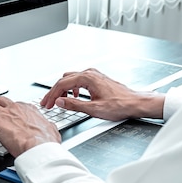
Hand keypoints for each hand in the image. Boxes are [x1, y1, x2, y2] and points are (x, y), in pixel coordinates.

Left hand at [0, 96, 60, 156]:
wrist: (38, 147)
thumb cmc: (45, 141)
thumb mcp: (52, 129)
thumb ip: (48, 126)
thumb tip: (50, 128)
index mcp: (28, 109)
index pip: (16, 104)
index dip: (12, 112)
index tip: (11, 119)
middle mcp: (16, 108)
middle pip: (1, 101)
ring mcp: (5, 114)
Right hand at [40, 68, 164, 120]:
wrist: (135, 103)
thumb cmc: (120, 105)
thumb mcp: (94, 109)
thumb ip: (74, 105)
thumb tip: (59, 102)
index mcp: (87, 78)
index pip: (62, 84)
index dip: (51, 95)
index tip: (46, 104)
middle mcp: (90, 73)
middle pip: (64, 80)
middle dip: (55, 92)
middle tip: (48, 103)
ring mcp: (94, 75)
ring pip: (71, 79)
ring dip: (63, 90)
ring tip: (59, 102)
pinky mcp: (97, 79)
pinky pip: (78, 80)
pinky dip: (72, 88)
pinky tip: (74, 97)